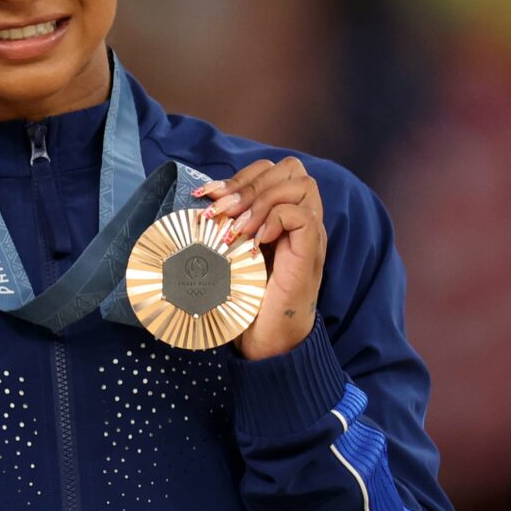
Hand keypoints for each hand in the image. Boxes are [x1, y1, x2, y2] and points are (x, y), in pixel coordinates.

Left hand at [195, 158, 325, 360]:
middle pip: (290, 168)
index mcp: (282, 216)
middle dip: (247, 182)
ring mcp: (309, 236)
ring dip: (258, 200)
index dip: (240, 176)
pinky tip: (251, 243)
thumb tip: (200, 198)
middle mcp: (300, 221)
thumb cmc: (243, 300)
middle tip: (218, 211)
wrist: (263, 341)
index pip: (273, 169)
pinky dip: (272, 220)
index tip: (206, 196)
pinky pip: (301, 215)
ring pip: (301, 184)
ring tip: (233, 228)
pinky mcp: (310, 253)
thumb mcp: (226, 252)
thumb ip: (223, 223)